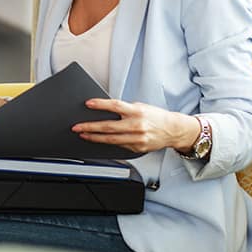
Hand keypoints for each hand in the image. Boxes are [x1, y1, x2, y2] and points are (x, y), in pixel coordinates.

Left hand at [73, 98, 200, 154]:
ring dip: (94, 137)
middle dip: (90, 127)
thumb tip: (105, 110)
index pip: (115, 106)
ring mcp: (137, 139)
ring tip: (83, 135)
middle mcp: (137, 125)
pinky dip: (107, 143)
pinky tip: (98, 140)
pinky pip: (118, 146)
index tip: (88, 104)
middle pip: (109, 126)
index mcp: (137, 111)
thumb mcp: (141, 107)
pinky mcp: (137, 148)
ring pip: (111, 140)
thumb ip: (125, 109)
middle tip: (77, 126)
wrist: (173, 130)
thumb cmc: (156, 116)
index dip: (100, 104)